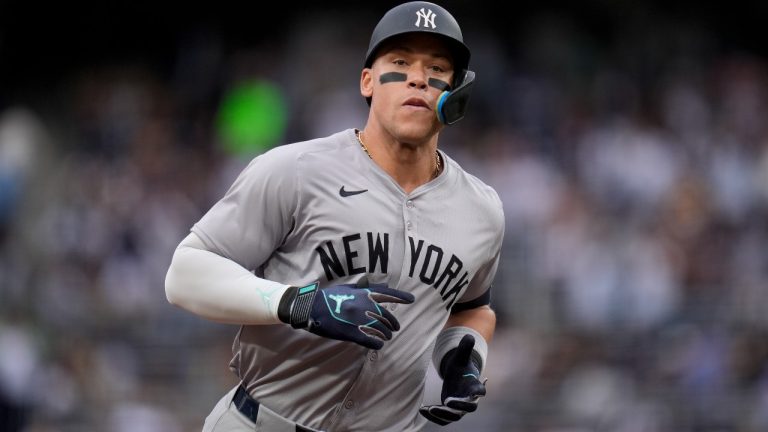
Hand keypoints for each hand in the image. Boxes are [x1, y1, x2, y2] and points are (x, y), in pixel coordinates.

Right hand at [281, 279, 414, 349]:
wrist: (312, 308)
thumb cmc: (329, 297)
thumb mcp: (348, 288)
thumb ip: (365, 289)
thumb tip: (382, 286)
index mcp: (364, 294)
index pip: (387, 294)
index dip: (401, 297)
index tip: (411, 300)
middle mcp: (365, 306)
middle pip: (387, 316)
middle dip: (393, 324)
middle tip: (394, 329)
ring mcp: (360, 320)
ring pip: (381, 330)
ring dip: (386, 335)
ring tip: (386, 337)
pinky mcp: (353, 333)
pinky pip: (372, 341)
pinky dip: (377, 344)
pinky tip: (378, 345)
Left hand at [420, 334, 486, 425]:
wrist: (457, 377)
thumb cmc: (461, 367)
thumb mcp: (461, 356)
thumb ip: (465, 347)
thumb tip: (469, 335)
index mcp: (474, 386)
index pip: (480, 391)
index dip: (479, 392)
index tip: (475, 392)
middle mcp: (469, 400)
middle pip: (469, 409)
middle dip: (458, 408)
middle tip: (446, 402)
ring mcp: (460, 408)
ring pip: (454, 417)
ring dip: (442, 415)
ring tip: (428, 409)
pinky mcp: (450, 413)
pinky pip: (443, 420)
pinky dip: (433, 417)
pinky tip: (422, 410)